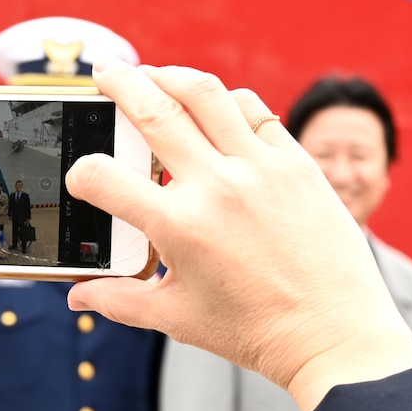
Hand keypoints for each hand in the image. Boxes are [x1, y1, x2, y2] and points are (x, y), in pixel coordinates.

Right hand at [66, 64, 411, 410]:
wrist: (333, 334)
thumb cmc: (254, 330)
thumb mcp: (177, 318)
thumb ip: (120, 299)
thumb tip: (78, 295)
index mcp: (178, 227)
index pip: (103, 177)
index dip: (80, 173)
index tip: (83, 176)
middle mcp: (216, 186)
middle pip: (152, 108)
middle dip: (118, 83)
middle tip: (104, 76)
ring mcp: (260, 168)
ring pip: (204, 92)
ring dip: (170, 76)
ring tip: (154, 77)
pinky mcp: (296, 162)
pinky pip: (253, 110)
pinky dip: (225, 101)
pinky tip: (213, 108)